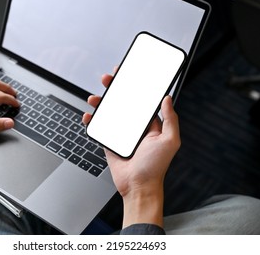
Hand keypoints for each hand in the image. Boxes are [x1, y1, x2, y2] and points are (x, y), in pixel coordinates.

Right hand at [83, 68, 180, 227]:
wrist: (138, 187)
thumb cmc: (156, 167)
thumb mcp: (170, 141)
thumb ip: (170, 119)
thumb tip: (167, 98)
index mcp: (150, 124)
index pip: (141, 99)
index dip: (135, 85)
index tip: (128, 73)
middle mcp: (135, 127)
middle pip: (123, 102)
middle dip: (114, 89)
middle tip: (107, 79)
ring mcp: (121, 134)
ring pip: (109, 112)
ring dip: (100, 102)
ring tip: (94, 98)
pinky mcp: (109, 142)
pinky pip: (99, 128)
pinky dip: (92, 121)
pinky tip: (88, 115)